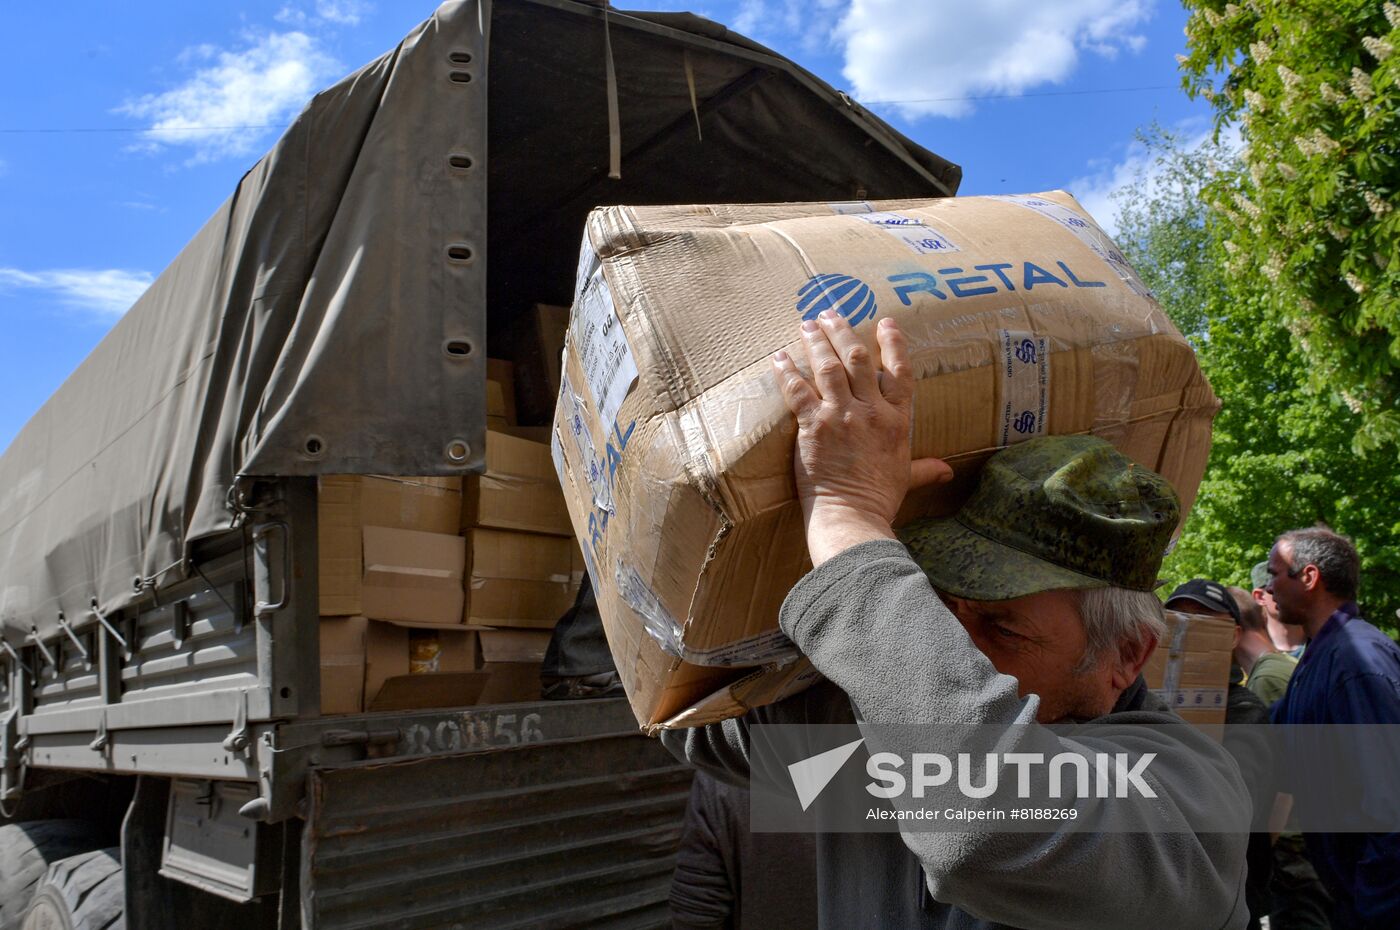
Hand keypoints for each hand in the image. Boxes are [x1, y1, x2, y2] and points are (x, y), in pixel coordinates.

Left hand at [771, 310, 951, 566]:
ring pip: (829, 366)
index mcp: (897, 421)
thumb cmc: (879, 501)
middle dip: (844, 331)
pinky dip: (788, 371)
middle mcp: (872, 412)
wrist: (853, 517)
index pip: (900, 372)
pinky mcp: (814, 426)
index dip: (893, 344)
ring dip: (816, 341)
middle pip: (858, 359)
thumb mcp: (907, 478)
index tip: (886, 322)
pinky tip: (779, 357)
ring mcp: (842, 416)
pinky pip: (798, 390)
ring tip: (807, 323)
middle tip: (831, 313)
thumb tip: (947, 471)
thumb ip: (926, 468)